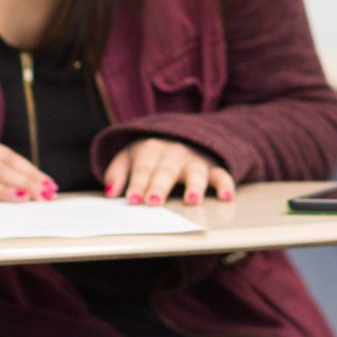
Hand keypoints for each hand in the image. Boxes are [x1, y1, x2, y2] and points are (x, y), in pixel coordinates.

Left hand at [103, 138, 233, 206]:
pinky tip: (226, 197)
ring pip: (195, 173)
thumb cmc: (152, 154)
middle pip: (166, 172)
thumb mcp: (130, 155)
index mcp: (151, 149)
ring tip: (192, 200)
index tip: (132, 200)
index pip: (143, 169)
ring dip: (194, 186)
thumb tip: (110, 193)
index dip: (137, 184)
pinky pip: (221, 175)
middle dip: (159, 187)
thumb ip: (117, 172)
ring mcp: (194, 160)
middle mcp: (174, 153)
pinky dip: (225, 185)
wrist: (182, 134)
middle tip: (153, 202)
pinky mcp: (212, 168)